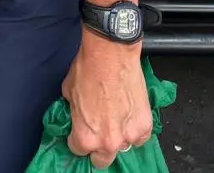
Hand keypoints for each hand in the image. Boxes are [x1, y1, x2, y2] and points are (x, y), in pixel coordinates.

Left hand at [62, 36, 152, 168]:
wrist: (111, 53)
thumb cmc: (88, 69)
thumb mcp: (68, 92)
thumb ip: (73, 112)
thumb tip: (76, 114)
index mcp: (86, 137)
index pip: (78, 150)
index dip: (77, 139)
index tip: (80, 132)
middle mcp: (108, 142)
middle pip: (102, 160)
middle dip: (97, 148)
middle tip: (98, 132)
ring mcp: (129, 136)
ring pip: (122, 148)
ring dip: (118, 137)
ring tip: (115, 118)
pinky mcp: (145, 126)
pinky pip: (140, 138)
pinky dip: (135, 130)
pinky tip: (128, 116)